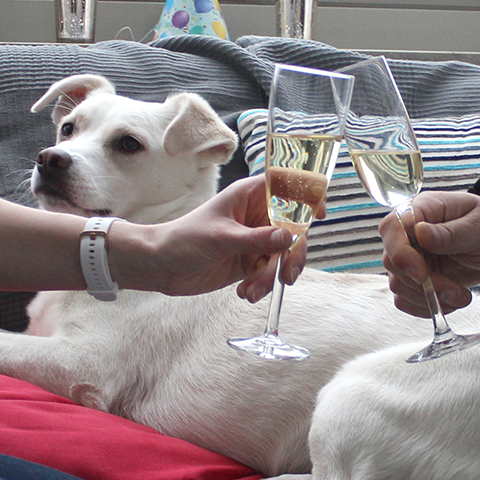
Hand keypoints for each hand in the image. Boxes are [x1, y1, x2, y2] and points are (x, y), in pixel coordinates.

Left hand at [142, 174, 324, 298]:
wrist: (160, 267)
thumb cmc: (183, 239)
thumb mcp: (222, 238)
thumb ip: (257, 239)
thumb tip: (289, 239)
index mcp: (250, 196)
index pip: (288, 186)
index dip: (307, 195)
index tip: (318, 214)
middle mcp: (257, 216)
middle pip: (294, 230)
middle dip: (292, 256)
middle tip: (286, 276)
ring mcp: (256, 240)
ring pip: (283, 257)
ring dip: (272, 277)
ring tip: (251, 290)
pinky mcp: (250, 263)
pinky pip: (269, 274)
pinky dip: (262, 286)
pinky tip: (245, 293)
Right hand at [379, 191, 479, 316]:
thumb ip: (450, 233)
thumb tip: (420, 232)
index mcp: (422, 209)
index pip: (392, 228)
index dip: (400, 254)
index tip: (422, 276)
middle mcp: (409, 233)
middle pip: (393, 262)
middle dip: (423, 284)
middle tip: (456, 291)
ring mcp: (410, 257)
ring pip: (398, 285)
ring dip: (429, 299)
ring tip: (461, 296)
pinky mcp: (415, 278)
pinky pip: (406, 299)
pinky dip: (426, 307)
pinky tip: (450, 301)